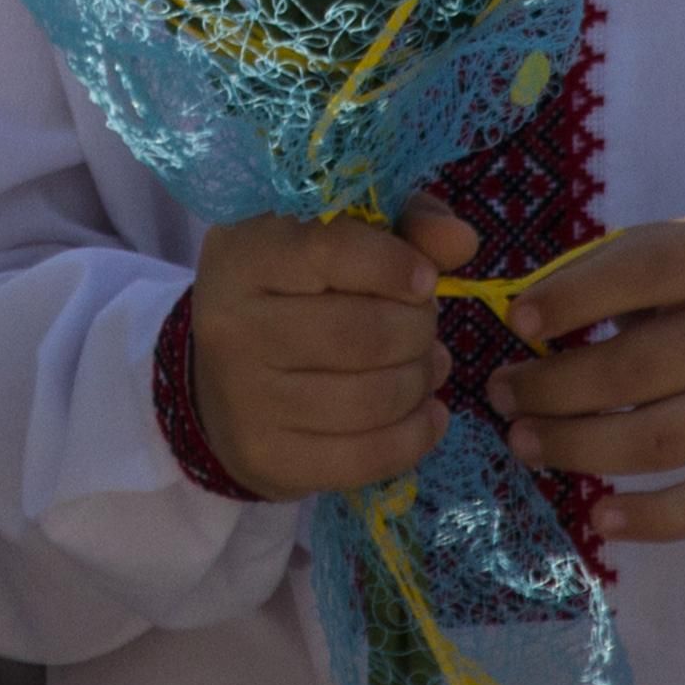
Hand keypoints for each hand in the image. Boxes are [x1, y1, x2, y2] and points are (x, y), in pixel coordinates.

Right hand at [185, 212, 448, 501]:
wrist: (221, 380)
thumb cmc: (294, 293)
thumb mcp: (337, 239)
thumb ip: (404, 226)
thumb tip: (462, 242)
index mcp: (244, 257)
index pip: (330, 252)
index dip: (394, 265)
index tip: (424, 279)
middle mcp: (231, 328)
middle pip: (363, 334)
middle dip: (417, 330)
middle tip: (423, 326)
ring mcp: (245, 400)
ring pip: (372, 399)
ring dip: (420, 381)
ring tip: (426, 366)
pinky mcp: (268, 458)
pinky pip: (367, 456)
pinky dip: (416, 435)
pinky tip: (427, 413)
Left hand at [482, 219, 684, 545]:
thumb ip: (618, 267)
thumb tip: (527, 313)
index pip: (642, 270)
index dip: (573, 296)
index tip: (516, 320)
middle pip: (633, 370)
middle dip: (551, 387)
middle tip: (500, 393)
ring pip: (654, 441)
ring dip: (575, 447)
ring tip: (523, 441)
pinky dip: (650, 520)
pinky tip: (598, 517)